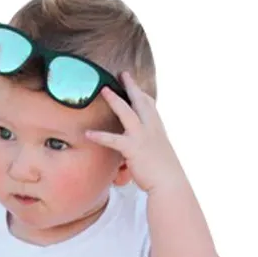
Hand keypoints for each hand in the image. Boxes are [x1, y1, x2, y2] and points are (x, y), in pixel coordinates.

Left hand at [85, 71, 186, 193]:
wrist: (169, 183)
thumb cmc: (165, 173)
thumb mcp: (160, 155)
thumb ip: (151, 148)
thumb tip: (145, 151)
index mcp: (158, 129)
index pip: (150, 106)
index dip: (142, 95)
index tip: (137, 88)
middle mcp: (151, 128)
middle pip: (140, 101)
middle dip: (131, 86)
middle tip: (122, 74)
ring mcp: (142, 136)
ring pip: (127, 112)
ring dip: (114, 100)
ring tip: (103, 90)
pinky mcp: (133, 148)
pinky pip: (113, 140)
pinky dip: (100, 136)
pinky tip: (88, 134)